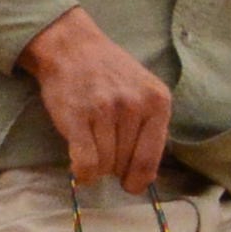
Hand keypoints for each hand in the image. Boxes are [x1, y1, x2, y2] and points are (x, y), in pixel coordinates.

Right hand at [22, 7, 177, 190]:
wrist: (72, 47)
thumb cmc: (108, 72)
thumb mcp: (143, 91)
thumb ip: (150, 127)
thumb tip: (145, 175)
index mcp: (158, 100)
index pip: (151, 158)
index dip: (138, 179)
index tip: (129, 184)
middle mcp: (134, 104)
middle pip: (125, 164)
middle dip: (114, 166)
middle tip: (103, 149)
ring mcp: (106, 110)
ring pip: (104, 165)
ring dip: (96, 166)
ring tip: (90, 146)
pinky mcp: (78, 117)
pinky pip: (85, 163)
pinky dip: (81, 173)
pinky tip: (78, 167)